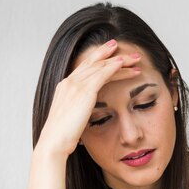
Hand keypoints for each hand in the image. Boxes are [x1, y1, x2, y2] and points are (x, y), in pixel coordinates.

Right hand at [37, 39, 141, 156]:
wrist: (54, 143)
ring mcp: (75, 85)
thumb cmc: (62, 137)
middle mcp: (69, 82)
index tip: (109, 55)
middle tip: (121, 46)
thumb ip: (78, 110)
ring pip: (101, 66)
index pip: (84, 68)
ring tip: (134, 58)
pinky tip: (124, 64)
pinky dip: (114, 67)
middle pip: (92, 62)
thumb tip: (85, 114)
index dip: (97, 59)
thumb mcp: (70, 119)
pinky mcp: (84, 92)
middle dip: (108, 53)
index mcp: (64, 87)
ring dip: (119, 61)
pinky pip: (102, 74)